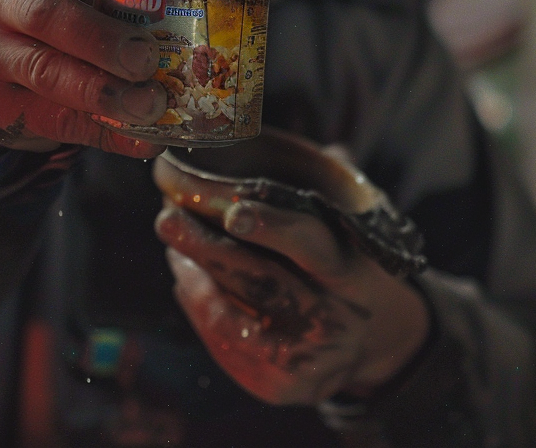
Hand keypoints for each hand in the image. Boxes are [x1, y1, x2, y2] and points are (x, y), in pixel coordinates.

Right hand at [0, 0, 165, 157]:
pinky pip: (55, 119)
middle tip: (147, 57)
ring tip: (151, 103)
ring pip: (46, 72)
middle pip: (46, 14)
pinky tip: (143, 138)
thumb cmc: (57, 13)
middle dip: (102, 37)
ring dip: (104, 91)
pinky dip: (106, 132)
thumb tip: (200, 14)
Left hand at [154, 198, 429, 406]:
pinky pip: (229, 350)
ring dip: (195, 280)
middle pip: (261, 282)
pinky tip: (186, 278)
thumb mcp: (354, 232)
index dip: (271, 227)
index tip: (232, 212)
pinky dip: (200, 312)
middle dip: (207, 250)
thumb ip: (338, 189)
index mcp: (351, 270)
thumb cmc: (346, 265)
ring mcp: (308, 358)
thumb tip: (334, 148)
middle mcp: (333, 318)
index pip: (310, 244)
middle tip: (166, 218)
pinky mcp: (283, 386)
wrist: (369, 342)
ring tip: (172, 244)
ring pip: (235, 319)